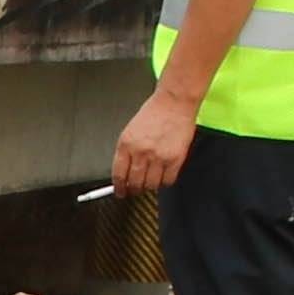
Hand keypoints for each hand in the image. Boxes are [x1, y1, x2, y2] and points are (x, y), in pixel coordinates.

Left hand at [110, 80, 200, 197]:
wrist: (174, 102)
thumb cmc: (154, 113)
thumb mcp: (130, 131)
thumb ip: (126, 152)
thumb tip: (123, 172)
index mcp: (126, 144)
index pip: (119, 175)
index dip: (119, 188)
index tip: (120, 192)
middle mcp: (141, 152)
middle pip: (134, 183)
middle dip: (134, 190)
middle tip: (135, 190)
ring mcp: (158, 157)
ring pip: (151, 185)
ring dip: (149, 186)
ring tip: (150, 181)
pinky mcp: (175, 159)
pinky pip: (168, 181)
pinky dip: (165, 182)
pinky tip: (164, 176)